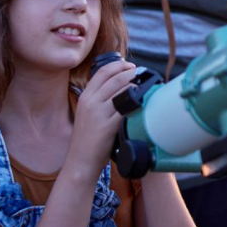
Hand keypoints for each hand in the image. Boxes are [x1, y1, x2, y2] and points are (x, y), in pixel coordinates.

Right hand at [65, 59, 136, 179]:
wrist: (80, 161)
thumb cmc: (87, 138)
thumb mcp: (87, 113)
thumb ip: (99, 99)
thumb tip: (121, 86)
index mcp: (85, 96)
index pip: (103, 71)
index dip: (120, 65)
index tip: (131, 66)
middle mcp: (90, 101)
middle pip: (115, 78)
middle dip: (132, 73)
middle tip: (143, 74)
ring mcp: (98, 113)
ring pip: (122, 90)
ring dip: (136, 86)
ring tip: (145, 86)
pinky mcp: (108, 126)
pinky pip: (125, 108)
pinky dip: (136, 102)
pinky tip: (143, 102)